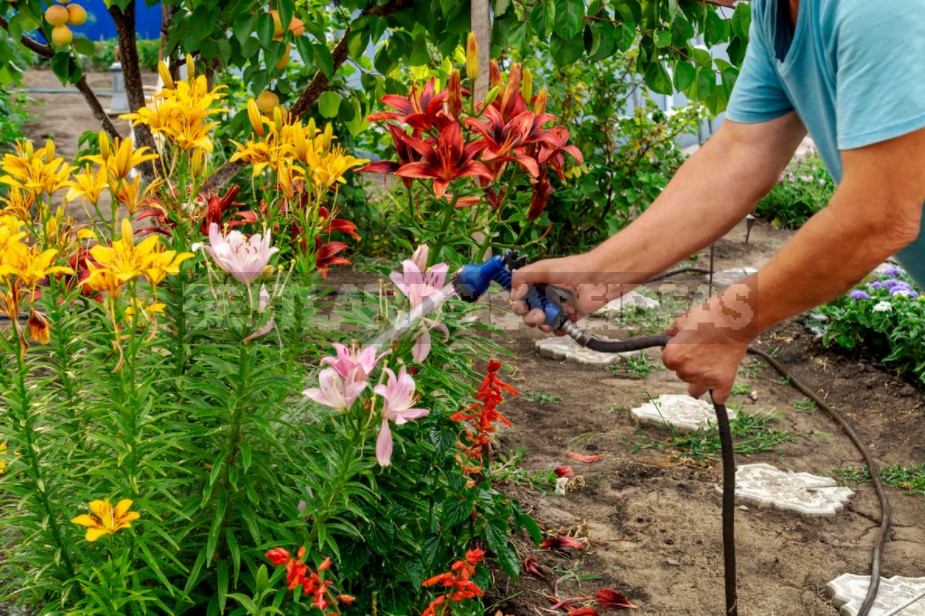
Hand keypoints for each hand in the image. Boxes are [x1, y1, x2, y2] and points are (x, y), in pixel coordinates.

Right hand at [509, 254, 625, 332]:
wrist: (598, 279)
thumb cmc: (574, 269)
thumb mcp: (544, 267)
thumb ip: (524, 276)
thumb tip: (514, 293)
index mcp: (536, 283)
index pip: (518, 297)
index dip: (516, 302)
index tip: (520, 302)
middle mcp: (544, 295)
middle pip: (526, 312)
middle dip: (527, 315)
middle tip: (536, 313)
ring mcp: (556, 307)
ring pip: (540, 322)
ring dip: (539, 324)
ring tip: (546, 319)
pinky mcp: (568, 317)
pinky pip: (557, 328)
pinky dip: (556, 330)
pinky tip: (559, 325)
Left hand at [661, 293, 755, 403]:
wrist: (733, 319)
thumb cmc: (708, 317)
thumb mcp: (682, 320)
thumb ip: (671, 332)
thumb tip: (666, 336)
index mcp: (672, 357)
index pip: (669, 362)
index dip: (678, 354)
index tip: (688, 348)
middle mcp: (685, 371)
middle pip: (682, 375)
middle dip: (690, 366)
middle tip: (703, 352)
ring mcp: (704, 379)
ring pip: (696, 389)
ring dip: (701, 381)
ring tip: (712, 364)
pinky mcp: (722, 384)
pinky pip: (718, 398)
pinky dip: (719, 392)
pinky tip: (721, 382)